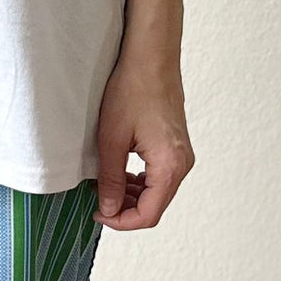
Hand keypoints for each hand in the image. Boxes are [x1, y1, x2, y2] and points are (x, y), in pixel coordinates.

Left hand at [93, 45, 194, 229]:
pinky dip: (140, 182)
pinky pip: (160, 177)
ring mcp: (182, 156)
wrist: (151, 58)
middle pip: (155, 206)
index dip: (121, 221)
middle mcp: (182, 164)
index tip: (98, 214)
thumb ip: (111, 180)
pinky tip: (120, 174)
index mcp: (170, 166)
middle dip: (125, 210)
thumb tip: (109, 209)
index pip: (148, 214)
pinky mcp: (176, 147)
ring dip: (131, 196)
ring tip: (104, 187)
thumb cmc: (133, 90)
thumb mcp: (111, 140)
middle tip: (97, 201)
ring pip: (157, 193)